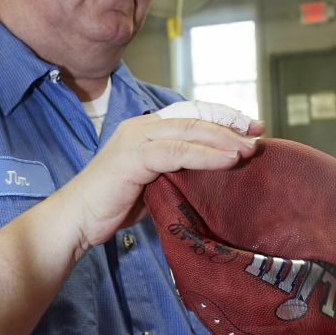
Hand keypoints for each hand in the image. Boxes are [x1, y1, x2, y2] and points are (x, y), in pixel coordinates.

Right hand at [53, 101, 262, 258]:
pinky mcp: (133, 157)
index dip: (224, 117)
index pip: (192, 114)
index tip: (253, 127)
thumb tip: (212, 174)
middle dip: (231, 124)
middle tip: (259, 134)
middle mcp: (142, 126)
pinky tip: (228, 160)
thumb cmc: (112, 205)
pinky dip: (206, 155)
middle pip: (196, 117)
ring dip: (224, 139)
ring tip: (250, 149)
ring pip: (190, 131)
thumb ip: (176, 170)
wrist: (76, 220)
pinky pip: (177, 152)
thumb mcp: (152, 182)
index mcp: (146, 129)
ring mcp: (136, 139)